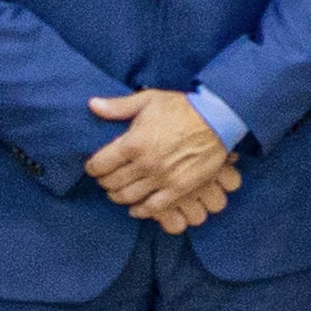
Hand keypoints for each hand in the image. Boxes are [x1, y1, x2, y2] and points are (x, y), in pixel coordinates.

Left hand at [79, 90, 239, 231]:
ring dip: (119, 196)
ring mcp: (162, 178)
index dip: (93, 167)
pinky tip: (136, 208)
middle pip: (111, 183)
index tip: (95, 167)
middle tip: (107, 179)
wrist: (218, 119)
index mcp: (133, 143)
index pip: (99, 165)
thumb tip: (93, 105)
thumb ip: (118, 106)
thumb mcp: (148, 100)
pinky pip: (153, 207)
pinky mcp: (179, 188)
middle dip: (104, 182)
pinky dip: (140, 211)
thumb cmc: (183, 107)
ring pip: (128, 197)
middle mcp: (145, 163)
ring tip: (119, 191)